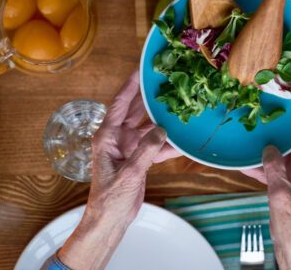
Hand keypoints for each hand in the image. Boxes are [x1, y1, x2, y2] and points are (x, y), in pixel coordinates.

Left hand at [58, 72, 179, 269]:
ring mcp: (128, 148)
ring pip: (148, 128)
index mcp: (107, 137)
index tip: (141, 70)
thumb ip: (146, 150)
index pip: (119, 105)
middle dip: (149, 98)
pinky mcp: (138, 160)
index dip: (130, 86)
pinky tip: (183, 140)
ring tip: (179, 106)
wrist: (110, 220)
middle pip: (135, 112)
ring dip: (162, 121)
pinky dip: (167, 144)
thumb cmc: (110, 198)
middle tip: (165, 81)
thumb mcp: (130, 173)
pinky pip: (155, 147)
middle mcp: (117, 139)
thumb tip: (162, 130)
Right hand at [242, 119, 290, 269]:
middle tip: (276, 111)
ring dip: (274, 146)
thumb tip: (269, 149)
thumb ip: (275, 169)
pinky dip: (264, 165)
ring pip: (288, 154)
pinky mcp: (289, 187)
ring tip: (257, 132)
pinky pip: (276, 169)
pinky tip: (246, 161)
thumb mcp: (280, 195)